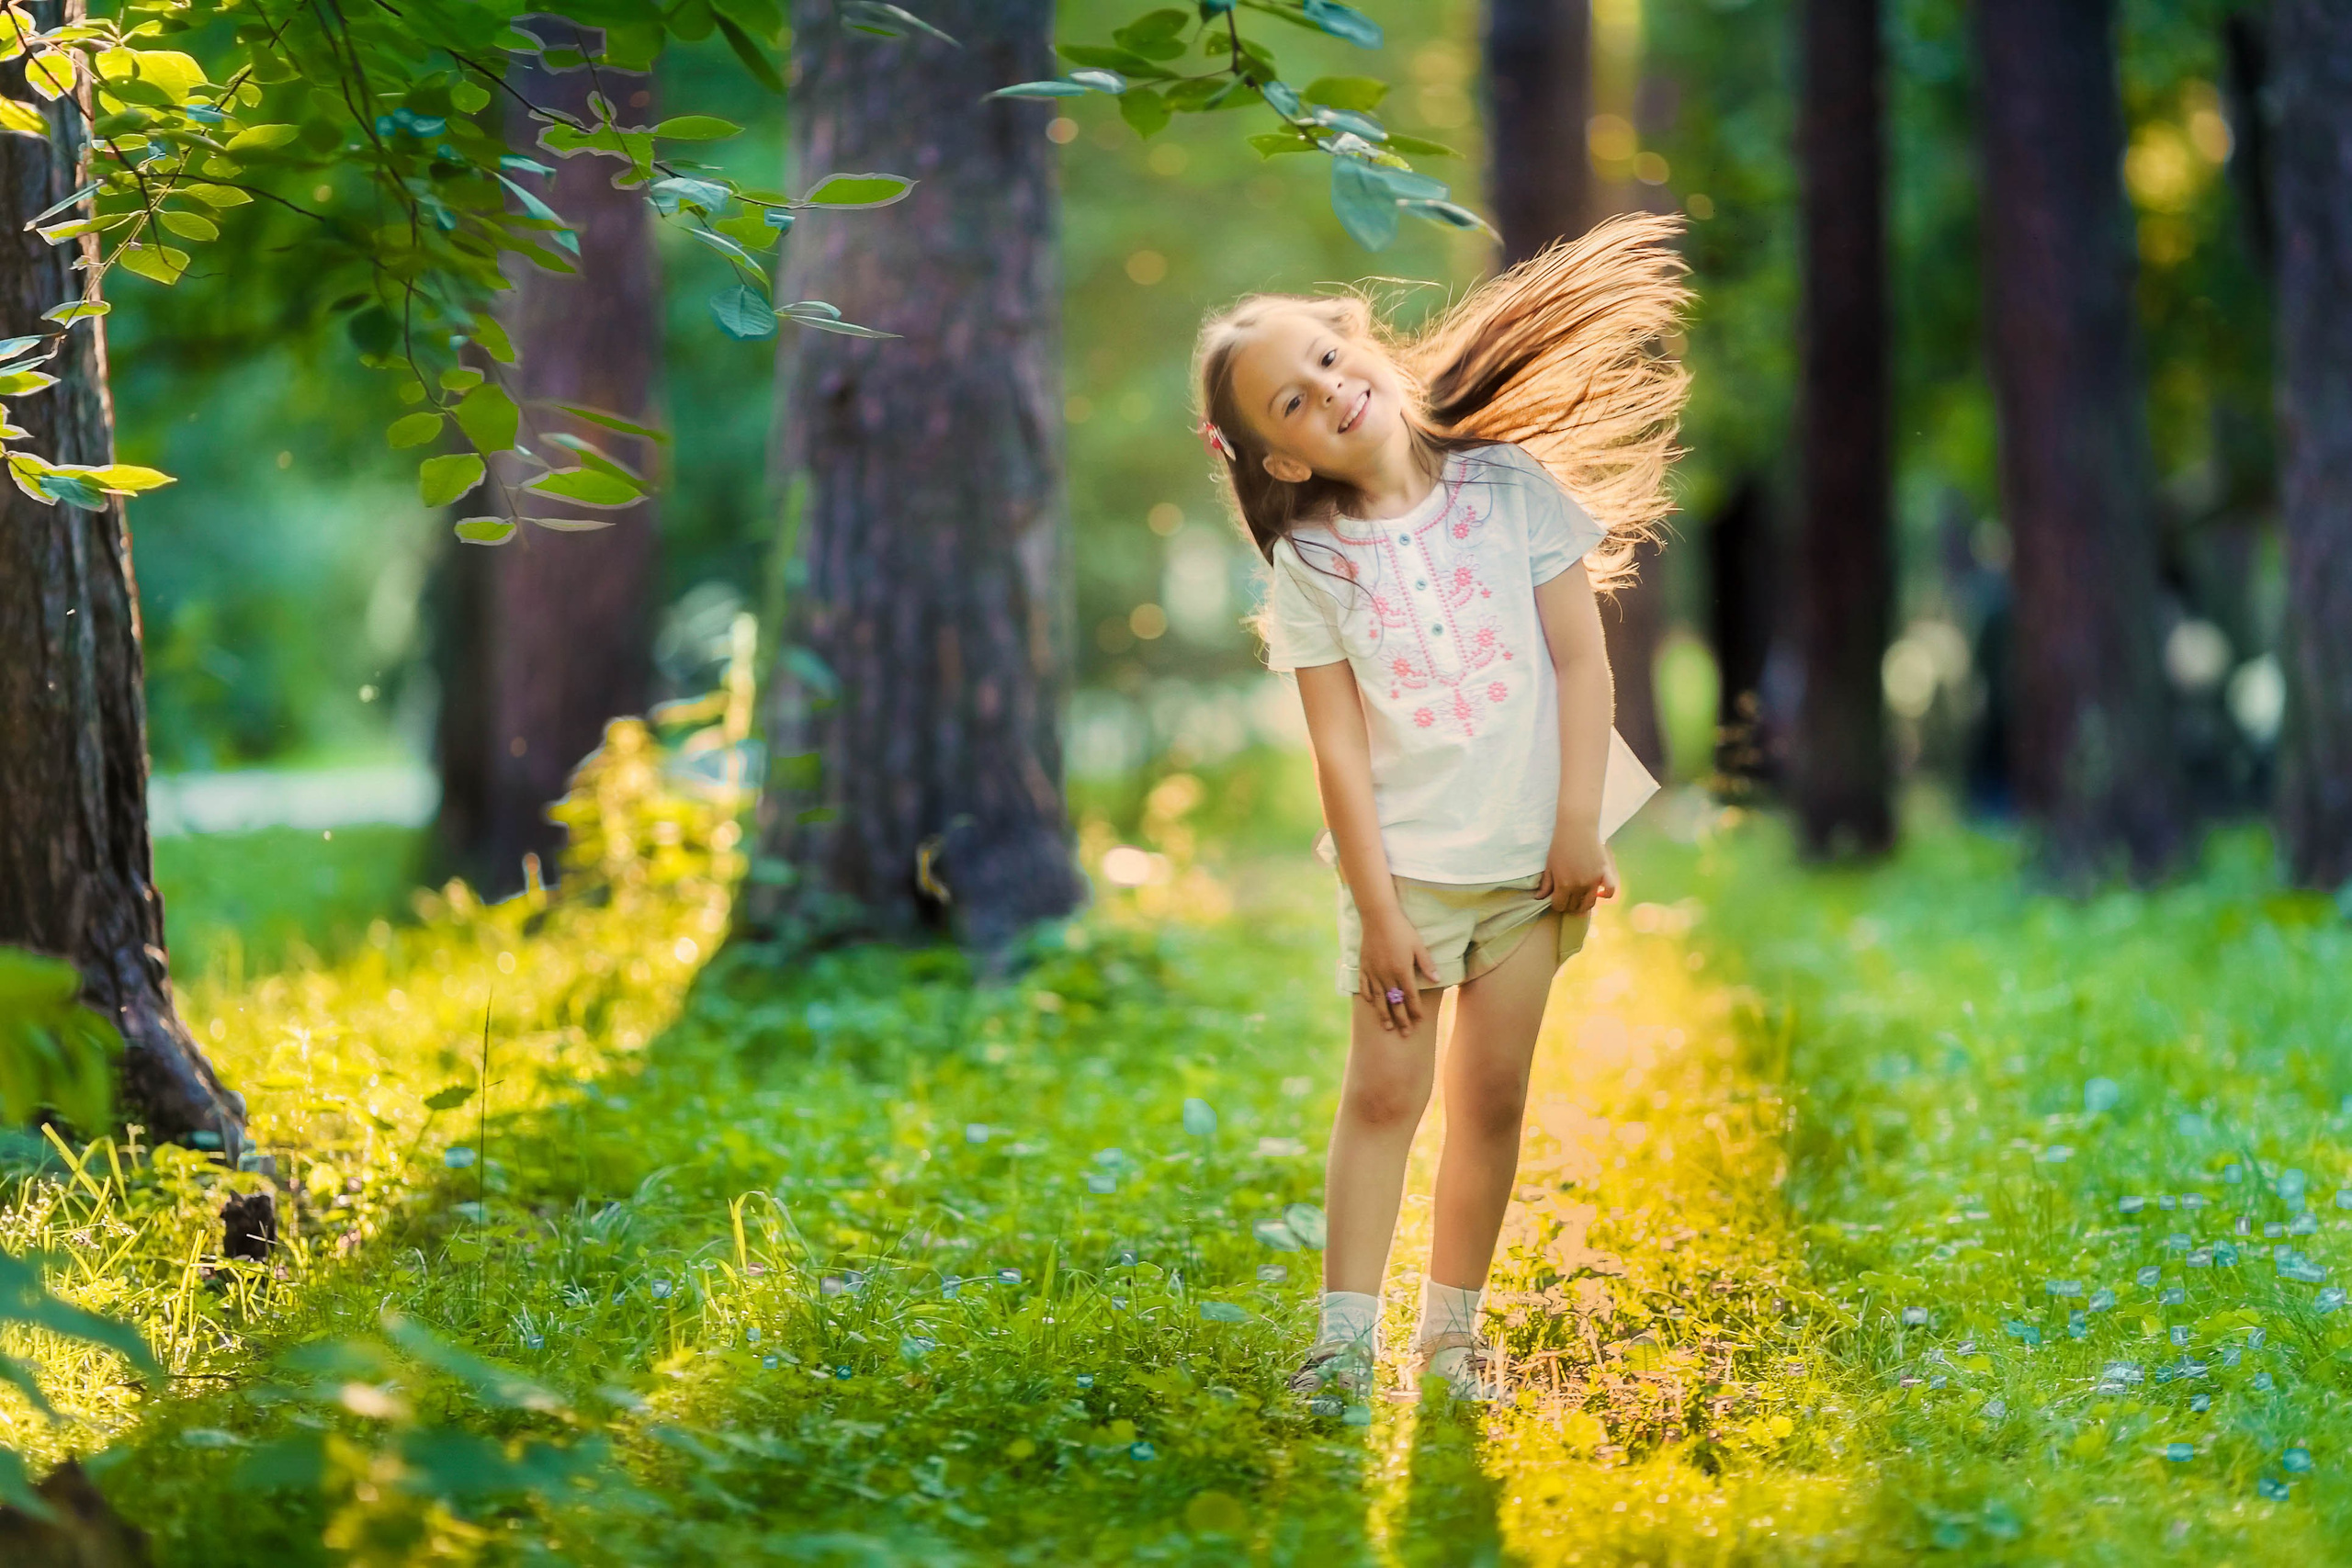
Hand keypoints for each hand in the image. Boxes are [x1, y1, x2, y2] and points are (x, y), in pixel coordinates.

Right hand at [1356, 903, 1439, 1031]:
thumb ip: (1427, 964)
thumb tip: (1437, 979)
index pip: (1410, 996)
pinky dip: (1367, 996)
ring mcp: (1373, 972)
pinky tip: (1371, 1004)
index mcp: (1402, 970)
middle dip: (1401, 1019)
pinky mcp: (1364, 966)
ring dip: (1384, 1014)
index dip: (1415, 1010)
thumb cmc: (1402, 929)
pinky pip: (1364, 986)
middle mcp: (1387, 975)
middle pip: (1395, 1002)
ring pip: (1379, 999)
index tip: (1419, 1021)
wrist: (1378, 916)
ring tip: (1388, 1026)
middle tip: (1406, 1033)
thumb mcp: (1418, 945)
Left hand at [1535, 829, 1616, 916]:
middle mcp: (1579, 886)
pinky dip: (1605, 895)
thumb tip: (1539, 898)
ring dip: (1584, 905)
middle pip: (1574, 907)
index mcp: (1563, 885)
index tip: (1556, 898)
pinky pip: (1610, 892)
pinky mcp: (1604, 873)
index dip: (1556, 905)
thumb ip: (1546, 884)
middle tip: (1567, 898)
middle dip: (1568, 905)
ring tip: (1579, 898)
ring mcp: (1593, 881)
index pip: (1560, 906)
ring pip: (1590, 904)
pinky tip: (1599, 893)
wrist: (1577, 827)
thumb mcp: (1549, 865)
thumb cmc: (1560, 845)